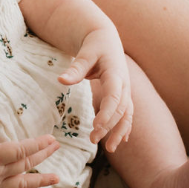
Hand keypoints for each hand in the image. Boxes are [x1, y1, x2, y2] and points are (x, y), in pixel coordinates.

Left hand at [58, 27, 131, 151]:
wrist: (107, 38)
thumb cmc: (94, 45)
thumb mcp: (84, 53)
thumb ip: (75, 68)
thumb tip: (61, 80)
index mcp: (115, 74)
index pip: (113, 97)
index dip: (106, 113)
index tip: (95, 127)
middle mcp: (124, 84)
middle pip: (120, 110)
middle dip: (109, 126)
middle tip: (93, 140)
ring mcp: (126, 90)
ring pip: (127, 114)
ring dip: (119, 131)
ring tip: (109, 149)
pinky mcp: (123, 94)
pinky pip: (127, 113)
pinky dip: (125, 127)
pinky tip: (122, 141)